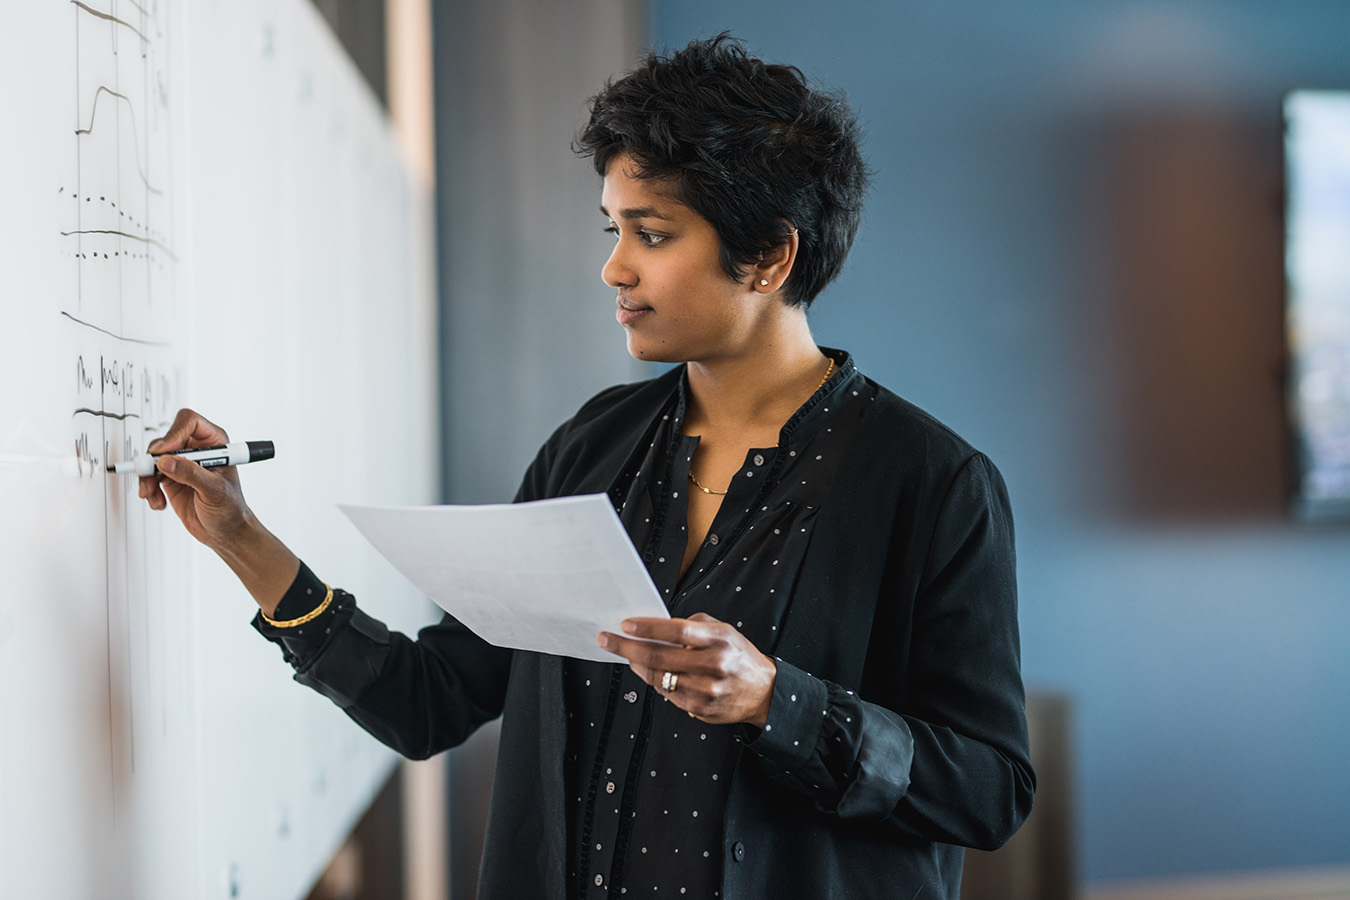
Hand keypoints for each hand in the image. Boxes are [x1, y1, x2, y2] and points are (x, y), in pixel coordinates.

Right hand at [139, 407, 251, 550]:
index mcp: (214, 443)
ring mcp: (182, 464)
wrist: (224, 532)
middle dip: (154, 459)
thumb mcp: (214, 490)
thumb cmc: (230, 509)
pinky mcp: (170, 478)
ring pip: (153, 459)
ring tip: (152, 495)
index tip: (164, 451)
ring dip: (147, 477)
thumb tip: (167, 462)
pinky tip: (157, 502)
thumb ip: (191, 474)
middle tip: (149, 475)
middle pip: (165, 440)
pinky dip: (148, 489)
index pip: (190, 422)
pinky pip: (149, 476)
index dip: (174, 433)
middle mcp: (196, 450)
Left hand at [599, 613, 777, 726]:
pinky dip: (655, 682)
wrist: (763, 691)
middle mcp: (713, 665)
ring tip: (628, 656)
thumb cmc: (737, 655)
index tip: (625, 625)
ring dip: (637, 666)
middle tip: (607, 640)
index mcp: (719, 640)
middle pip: (659, 657)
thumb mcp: (723, 630)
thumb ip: (692, 626)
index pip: (676, 631)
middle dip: (627, 648)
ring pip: (658, 679)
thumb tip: (654, 627)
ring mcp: (706, 691)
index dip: (647, 628)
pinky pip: (667, 695)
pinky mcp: (700, 709)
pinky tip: (651, 672)